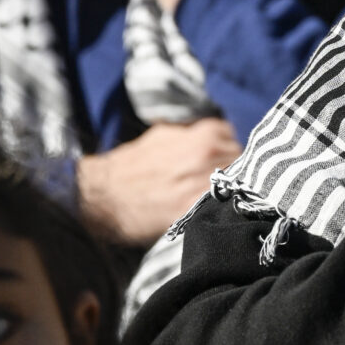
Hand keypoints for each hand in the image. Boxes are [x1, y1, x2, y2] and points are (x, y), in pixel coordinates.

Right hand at [75, 117, 241, 244]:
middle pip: (240, 164)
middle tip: (213, 181)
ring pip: (235, 186)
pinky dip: (217, 209)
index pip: (234, 140)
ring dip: (227, 191)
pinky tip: (205, 212)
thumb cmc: (133, 164)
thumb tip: (219, 134)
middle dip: (230, 171)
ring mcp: (202, 184)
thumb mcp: (164, 133)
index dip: (226, 151)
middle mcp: (207, 156)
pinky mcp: (193, 211)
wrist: (104, 195)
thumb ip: (194, 132)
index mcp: (204, 134)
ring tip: (211, 197)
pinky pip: (220, 207)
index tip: (218, 161)